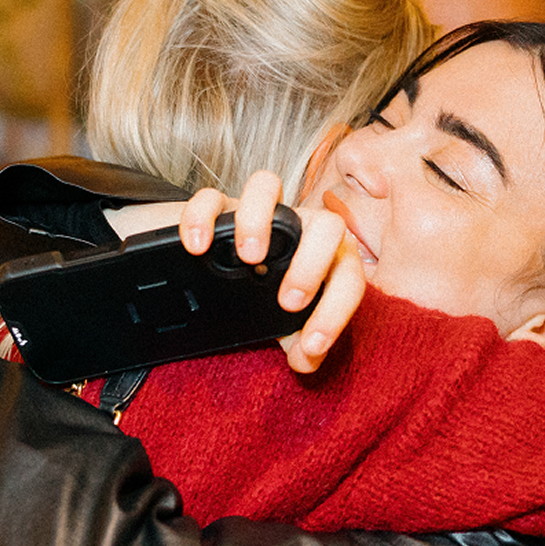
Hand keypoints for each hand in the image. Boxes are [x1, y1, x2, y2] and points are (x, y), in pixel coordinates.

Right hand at [179, 171, 364, 373]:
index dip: (338, 310)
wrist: (219, 269)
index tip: (311, 343)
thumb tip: (306, 358)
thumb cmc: (264, 295)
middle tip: (287, 301)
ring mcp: (258, 213)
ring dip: (260, 220)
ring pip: (269, 187)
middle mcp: (297, 228)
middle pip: (326, 223)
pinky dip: (203, 217)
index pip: (348, 272)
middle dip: (312, 263)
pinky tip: (197, 247)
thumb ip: (300, 342)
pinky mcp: (218, 208)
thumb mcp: (283, 323)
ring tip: (248, 258)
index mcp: (323, 256)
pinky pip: (212, 198)